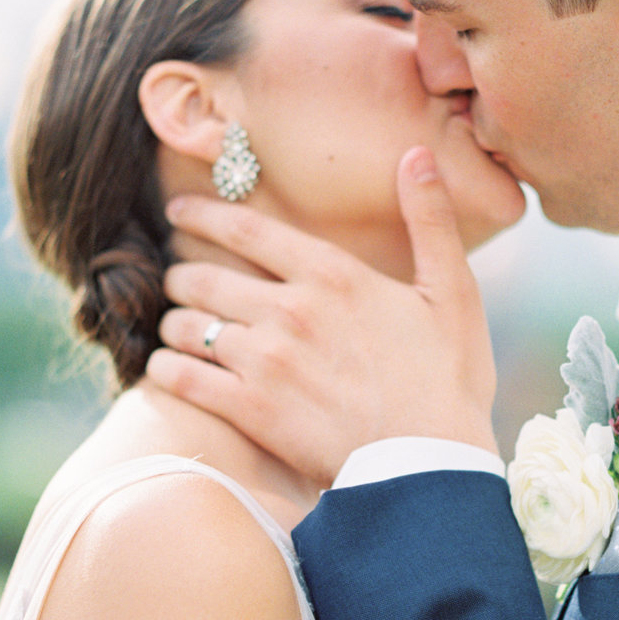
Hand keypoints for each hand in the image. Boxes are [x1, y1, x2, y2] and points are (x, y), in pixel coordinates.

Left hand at [147, 149, 498, 483]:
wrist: (427, 465)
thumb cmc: (448, 382)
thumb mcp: (453, 292)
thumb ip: (430, 220)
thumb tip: (418, 155)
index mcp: (331, 275)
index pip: (247, 230)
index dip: (203, 215)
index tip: (177, 211)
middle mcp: (287, 310)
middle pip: (203, 277)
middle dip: (182, 274)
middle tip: (176, 278)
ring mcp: (263, 361)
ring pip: (186, 326)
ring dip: (173, 322)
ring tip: (174, 327)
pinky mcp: (249, 410)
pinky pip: (183, 378)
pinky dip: (166, 369)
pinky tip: (165, 369)